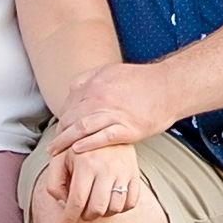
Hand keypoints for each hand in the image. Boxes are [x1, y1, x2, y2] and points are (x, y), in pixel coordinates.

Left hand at [41, 138, 145, 222]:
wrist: (103, 127)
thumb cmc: (77, 149)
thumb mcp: (59, 160)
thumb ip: (54, 183)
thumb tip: (64, 206)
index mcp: (86, 164)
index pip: (77, 201)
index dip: (69, 218)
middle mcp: (107, 168)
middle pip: (97, 208)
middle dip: (86, 217)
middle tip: (81, 212)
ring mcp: (123, 171)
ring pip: (115, 208)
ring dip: (103, 213)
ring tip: (95, 205)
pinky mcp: (135, 174)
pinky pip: (131, 202)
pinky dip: (121, 208)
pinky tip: (110, 202)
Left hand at [46, 59, 169, 161]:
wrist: (170, 87)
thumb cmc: (143, 81)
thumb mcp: (112, 71)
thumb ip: (91, 77)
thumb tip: (74, 87)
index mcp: (96, 83)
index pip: (70, 104)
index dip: (61, 118)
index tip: (58, 129)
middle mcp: (101, 98)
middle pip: (72, 117)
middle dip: (59, 132)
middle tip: (52, 145)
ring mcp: (114, 113)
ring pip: (81, 128)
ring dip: (65, 142)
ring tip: (56, 152)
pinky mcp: (127, 128)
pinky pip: (101, 138)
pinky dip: (87, 145)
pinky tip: (77, 151)